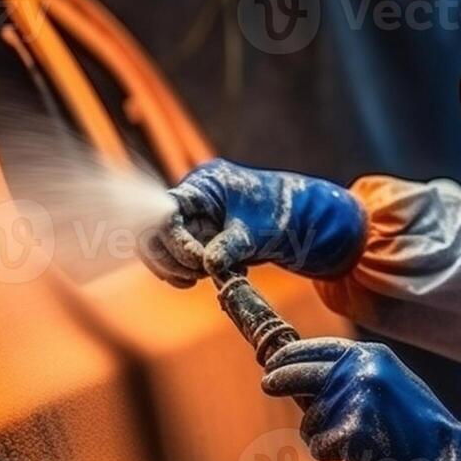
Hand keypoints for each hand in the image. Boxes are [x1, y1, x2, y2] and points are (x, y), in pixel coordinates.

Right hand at [142, 159, 367, 286]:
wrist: (303, 221)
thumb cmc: (282, 214)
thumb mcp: (257, 232)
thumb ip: (230, 246)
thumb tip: (207, 265)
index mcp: (204, 185)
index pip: (167, 212)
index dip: (174, 242)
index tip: (198, 263)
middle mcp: (194, 199)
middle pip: (156, 232)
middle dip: (172, 258)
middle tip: (197, 276)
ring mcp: (196, 218)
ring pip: (164, 248)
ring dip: (181, 268)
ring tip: (209, 276)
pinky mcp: (202, 236)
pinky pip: (182, 258)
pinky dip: (195, 271)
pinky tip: (222, 274)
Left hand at [261, 338, 460, 460]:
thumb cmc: (423, 431)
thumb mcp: (393, 387)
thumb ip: (358, 378)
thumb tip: (310, 381)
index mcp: (373, 356)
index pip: (319, 348)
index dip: (292, 356)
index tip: (273, 362)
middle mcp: (360, 372)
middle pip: (300, 373)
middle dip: (280, 379)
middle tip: (268, 383)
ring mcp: (353, 400)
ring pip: (309, 417)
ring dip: (320, 434)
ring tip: (355, 443)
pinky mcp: (349, 432)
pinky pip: (318, 444)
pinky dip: (331, 454)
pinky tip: (359, 456)